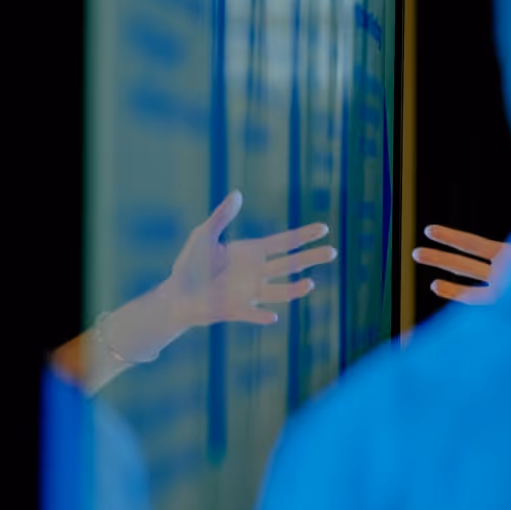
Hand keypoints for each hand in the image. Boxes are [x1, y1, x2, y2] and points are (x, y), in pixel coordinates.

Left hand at [162, 190, 335, 329]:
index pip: (284, 242)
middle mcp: (257, 273)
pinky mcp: (236, 310)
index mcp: (252, 253)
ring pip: (279, 291)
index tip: (324, 228)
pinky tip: (272, 316)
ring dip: (295, 289)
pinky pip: (252, 313)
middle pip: (291, 264)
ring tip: (309, 284)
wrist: (177, 295)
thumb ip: (221, 216)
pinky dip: (261, 316)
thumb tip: (238, 193)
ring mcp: (249, 293)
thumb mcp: (203, 235)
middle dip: (312, 258)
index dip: (303, 235)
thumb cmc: (191, 264)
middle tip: (333, 252)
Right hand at [410, 195, 510, 304]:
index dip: (452, 238)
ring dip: (444, 274)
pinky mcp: (508, 305)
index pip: (473, 245)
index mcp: (509, 255)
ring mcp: (503, 290)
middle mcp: (502, 273)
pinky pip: (477, 300)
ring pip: (466, 281)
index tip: (429, 230)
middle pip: (464, 263)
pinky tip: (437, 287)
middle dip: (439, 257)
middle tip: (413, 253)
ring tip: (421, 269)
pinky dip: (457, 294)